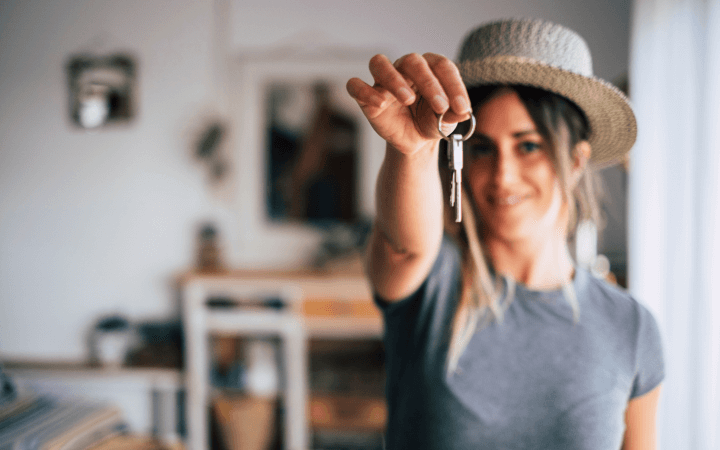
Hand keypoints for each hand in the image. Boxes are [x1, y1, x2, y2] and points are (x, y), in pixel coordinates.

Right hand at [346, 53, 472, 155]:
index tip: (461, 108)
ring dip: (394, 79)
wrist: (413, 139)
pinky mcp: (366, 96)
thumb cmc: (430, 122)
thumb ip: (454, 115)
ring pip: (380, 63)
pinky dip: (365, 92)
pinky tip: (380, 104)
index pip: (441, 66)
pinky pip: (356, 85)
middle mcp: (405, 68)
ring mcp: (383, 80)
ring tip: (408, 99)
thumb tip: (462, 113)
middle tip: (441, 107)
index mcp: (429, 67)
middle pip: (413, 62)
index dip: (453, 86)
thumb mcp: (446, 122)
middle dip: (429, 84)